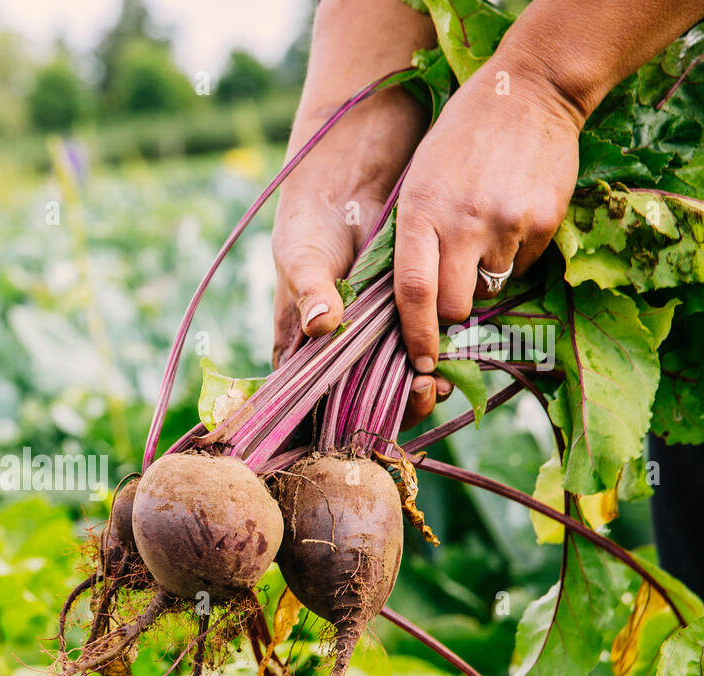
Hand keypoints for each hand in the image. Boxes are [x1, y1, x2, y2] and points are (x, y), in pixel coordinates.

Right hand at [272, 86, 460, 426]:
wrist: (354, 173)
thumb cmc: (311, 218)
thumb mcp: (303, 253)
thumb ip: (310, 290)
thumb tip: (322, 325)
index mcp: (303, 343)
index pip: (316, 398)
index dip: (343, 417)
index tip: (374, 416)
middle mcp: (339, 347)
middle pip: (363, 397)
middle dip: (395, 405)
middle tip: (423, 394)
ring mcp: (374, 332)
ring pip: (396, 378)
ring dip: (420, 388)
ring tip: (440, 383)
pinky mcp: (407, 312)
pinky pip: (422, 346)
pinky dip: (438, 356)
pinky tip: (457, 360)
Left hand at [394, 58, 582, 425]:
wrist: (530, 91)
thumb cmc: (459, 141)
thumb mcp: (417, 182)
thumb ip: (411, 239)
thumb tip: (405, 305)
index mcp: (420, 212)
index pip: (413, 293)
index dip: (415, 336)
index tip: (418, 363)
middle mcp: (462, 222)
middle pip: (454, 307)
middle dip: (449, 315)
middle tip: (449, 298)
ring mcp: (507, 223)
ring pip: (489, 290)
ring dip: (481, 281)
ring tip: (479, 239)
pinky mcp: (544, 221)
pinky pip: (521, 267)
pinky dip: (511, 259)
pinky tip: (507, 221)